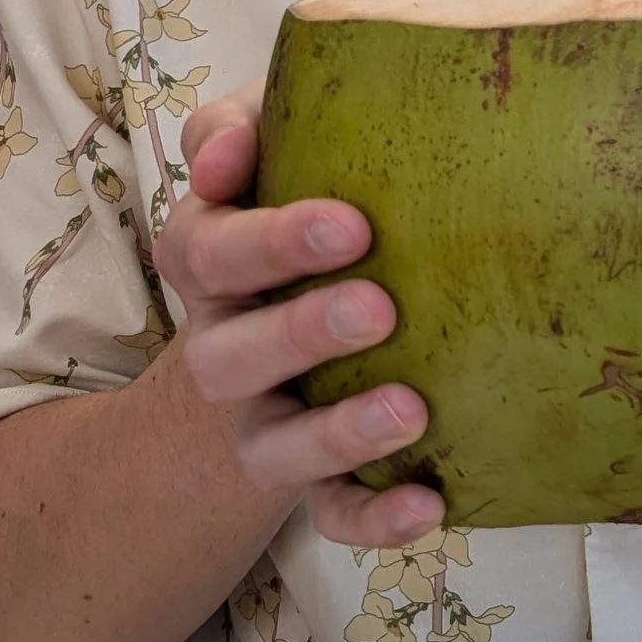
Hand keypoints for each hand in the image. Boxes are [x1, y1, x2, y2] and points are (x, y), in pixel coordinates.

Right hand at [157, 91, 441, 549]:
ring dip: (337, 432)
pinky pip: (330, 512)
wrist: (281, 336)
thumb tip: (230, 147)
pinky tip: (432, 502)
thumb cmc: (302, 206)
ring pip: (275, 444)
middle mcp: (227, 345)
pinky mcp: (311, 478)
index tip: (345, 223)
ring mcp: (266, 419)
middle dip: (300, 330)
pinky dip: (374, 516)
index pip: (210, 247)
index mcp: (214, 260)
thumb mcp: (274, 146)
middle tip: (378, 306)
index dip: (266, 238)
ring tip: (410, 408)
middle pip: (230, 352)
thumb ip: (243, 124)